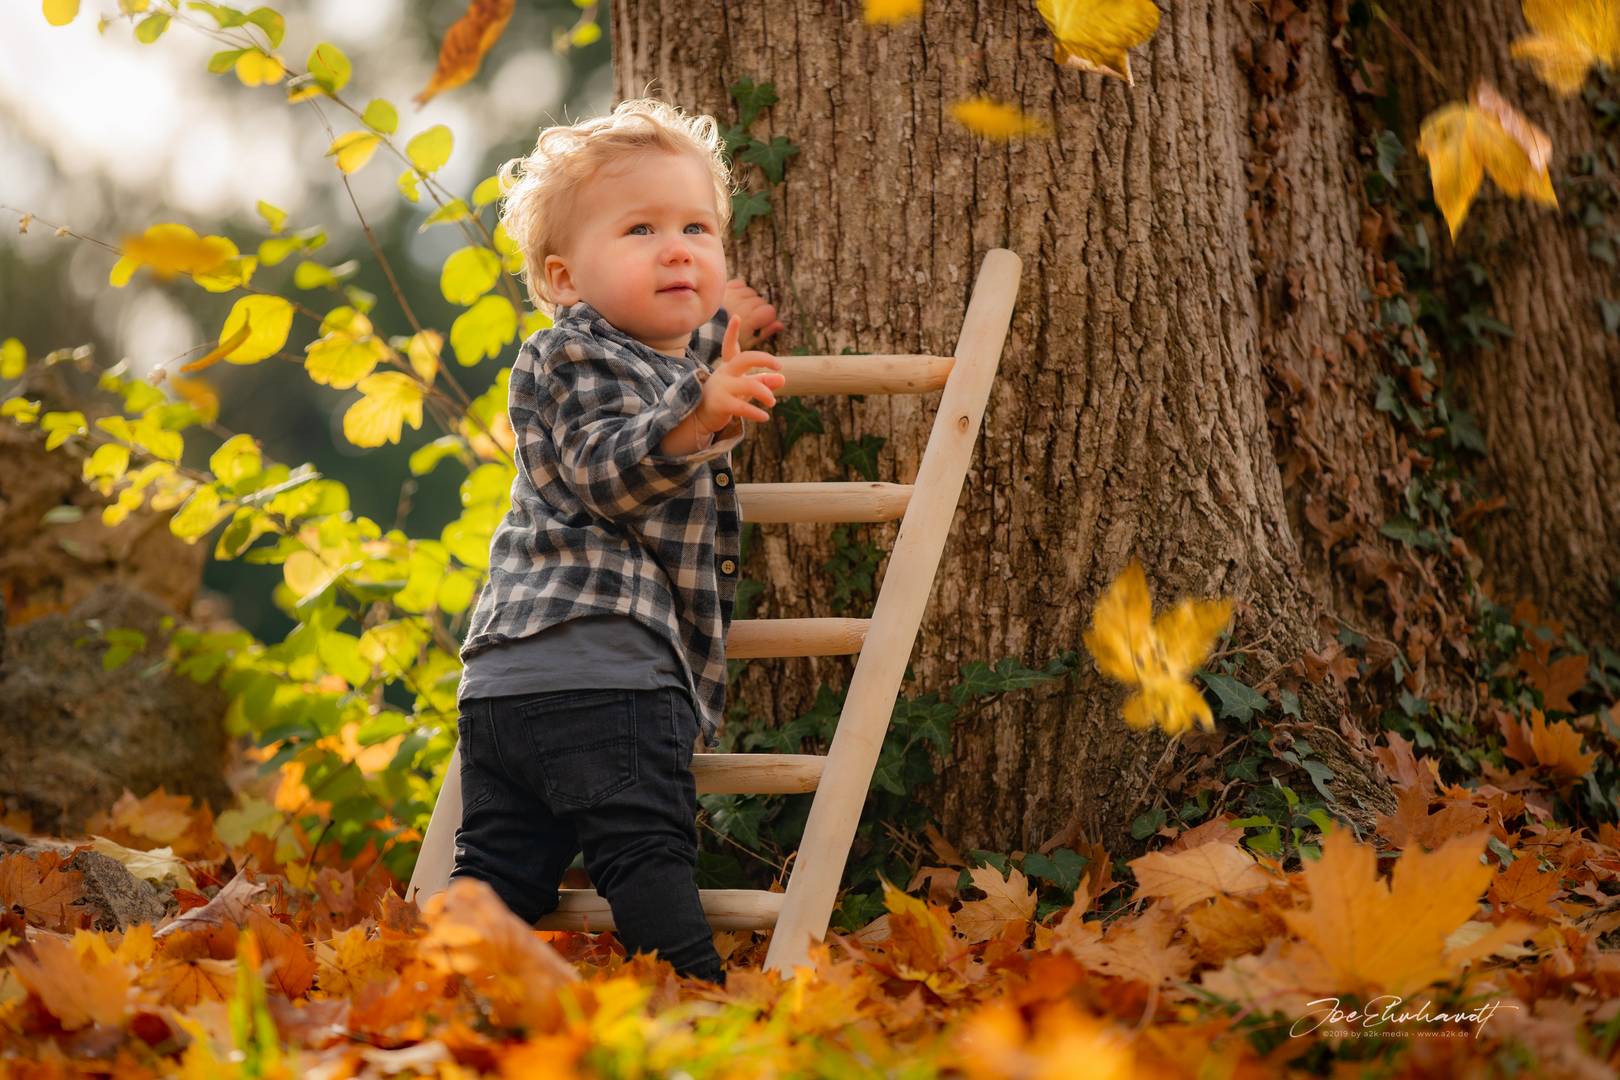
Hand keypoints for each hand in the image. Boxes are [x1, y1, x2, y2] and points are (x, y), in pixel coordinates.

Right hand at [694, 315, 786, 433]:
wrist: (701, 417)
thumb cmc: (726, 397)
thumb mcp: (745, 387)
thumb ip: (763, 381)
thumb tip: (783, 379)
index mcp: (729, 366)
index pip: (730, 346)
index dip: (732, 332)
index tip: (736, 317)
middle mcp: (724, 373)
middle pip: (745, 359)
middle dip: (763, 359)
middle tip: (779, 366)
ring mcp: (721, 388)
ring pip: (749, 386)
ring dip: (765, 393)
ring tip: (772, 402)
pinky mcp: (721, 404)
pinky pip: (743, 407)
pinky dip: (756, 413)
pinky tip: (765, 417)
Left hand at [722, 277, 785, 350]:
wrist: (706, 330)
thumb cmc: (729, 339)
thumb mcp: (749, 341)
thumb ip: (766, 331)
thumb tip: (781, 325)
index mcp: (751, 319)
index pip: (770, 311)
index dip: (766, 318)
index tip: (759, 324)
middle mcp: (744, 305)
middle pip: (761, 301)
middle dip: (757, 309)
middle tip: (747, 319)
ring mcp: (734, 295)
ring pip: (751, 292)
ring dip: (749, 299)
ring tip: (740, 309)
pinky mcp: (726, 289)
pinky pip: (740, 284)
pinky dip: (740, 290)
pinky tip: (736, 299)